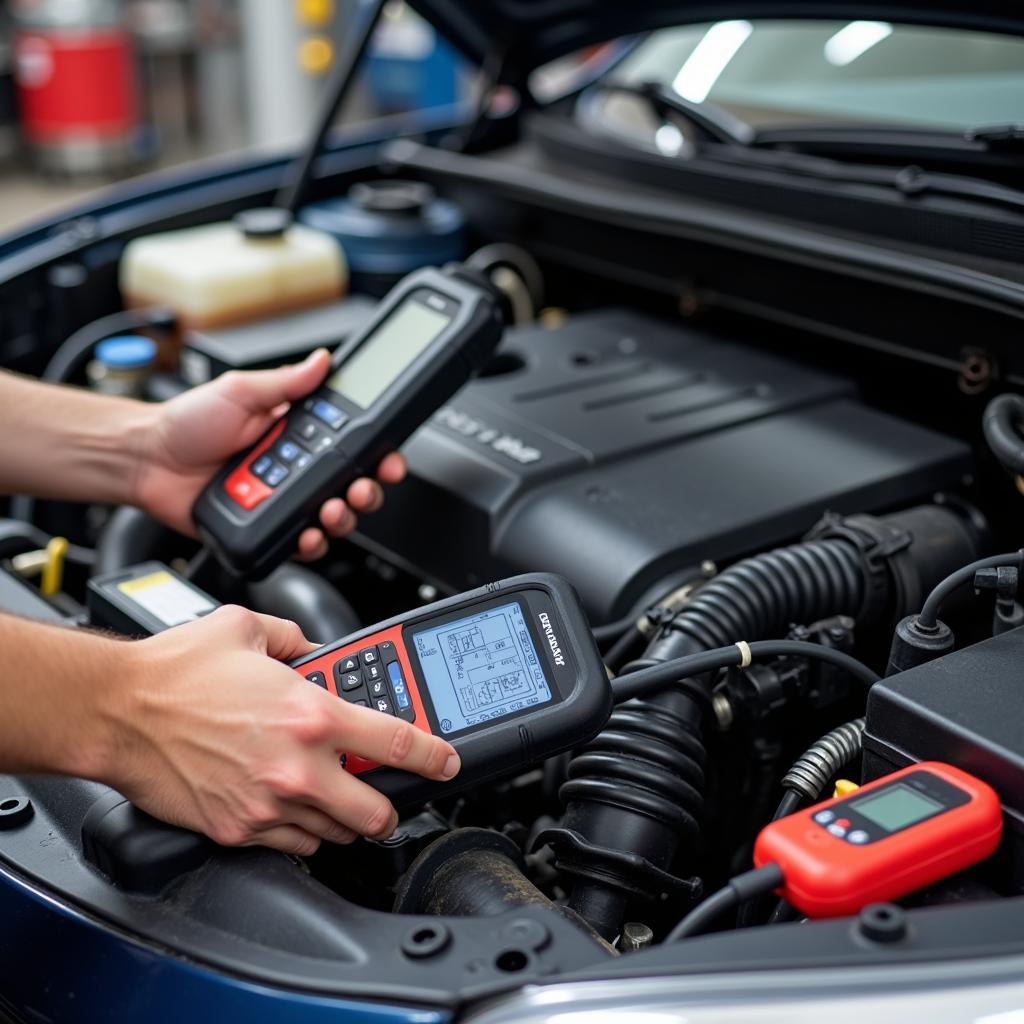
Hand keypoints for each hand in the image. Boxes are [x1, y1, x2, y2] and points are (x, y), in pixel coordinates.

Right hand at [107, 606, 459, 853]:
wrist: (116, 711)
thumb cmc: (176, 670)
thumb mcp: (248, 627)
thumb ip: (295, 638)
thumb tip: (312, 649)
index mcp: (311, 714)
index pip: (398, 744)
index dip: (434, 757)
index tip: (446, 763)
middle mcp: (297, 766)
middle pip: (376, 811)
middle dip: (390, 805)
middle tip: (385, 791)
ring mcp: (268, 805)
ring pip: (335, 833)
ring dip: (344, 817)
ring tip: (334, 794)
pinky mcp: (238, 830)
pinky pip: (292, 846)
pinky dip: (303, 832)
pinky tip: (293, 807)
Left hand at [134, 349, 405, 558]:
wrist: (147, 460)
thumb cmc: (186, 423)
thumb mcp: (240, 391)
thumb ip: (285, 382)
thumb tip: (322, 361)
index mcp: (299, 434)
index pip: (352, 446)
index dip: (377, 456)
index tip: (388, 460)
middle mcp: (297, 469)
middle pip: (352, 487)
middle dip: (367, 491)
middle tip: (361, 489)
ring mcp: (283, 501)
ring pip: (332, 518)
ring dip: (342, 518)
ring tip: (331, 511)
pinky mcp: (267, 528)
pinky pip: (301, 543)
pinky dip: (311, 544)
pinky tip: (308, 535)